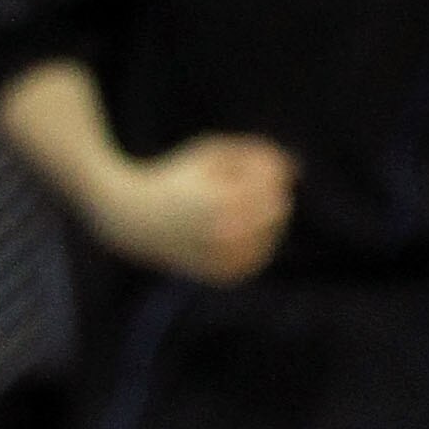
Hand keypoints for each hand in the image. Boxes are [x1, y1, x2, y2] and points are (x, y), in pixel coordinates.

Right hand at [104, 134, 296, 282]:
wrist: (133, 220)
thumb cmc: (176, 176)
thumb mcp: (211, 153)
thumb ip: (254, 154)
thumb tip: (294, 168)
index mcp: (223, 200)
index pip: (274, 183)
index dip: (274, 169)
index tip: (256, 165)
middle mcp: (224, 233)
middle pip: (278, 209)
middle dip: (271, 192)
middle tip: (249, 185)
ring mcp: (222, 258)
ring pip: (272, 236)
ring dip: (269, 218)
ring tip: (245, 205)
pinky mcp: (220, 276)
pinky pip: (256, 260)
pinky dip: (259, 244)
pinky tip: (245, 230)